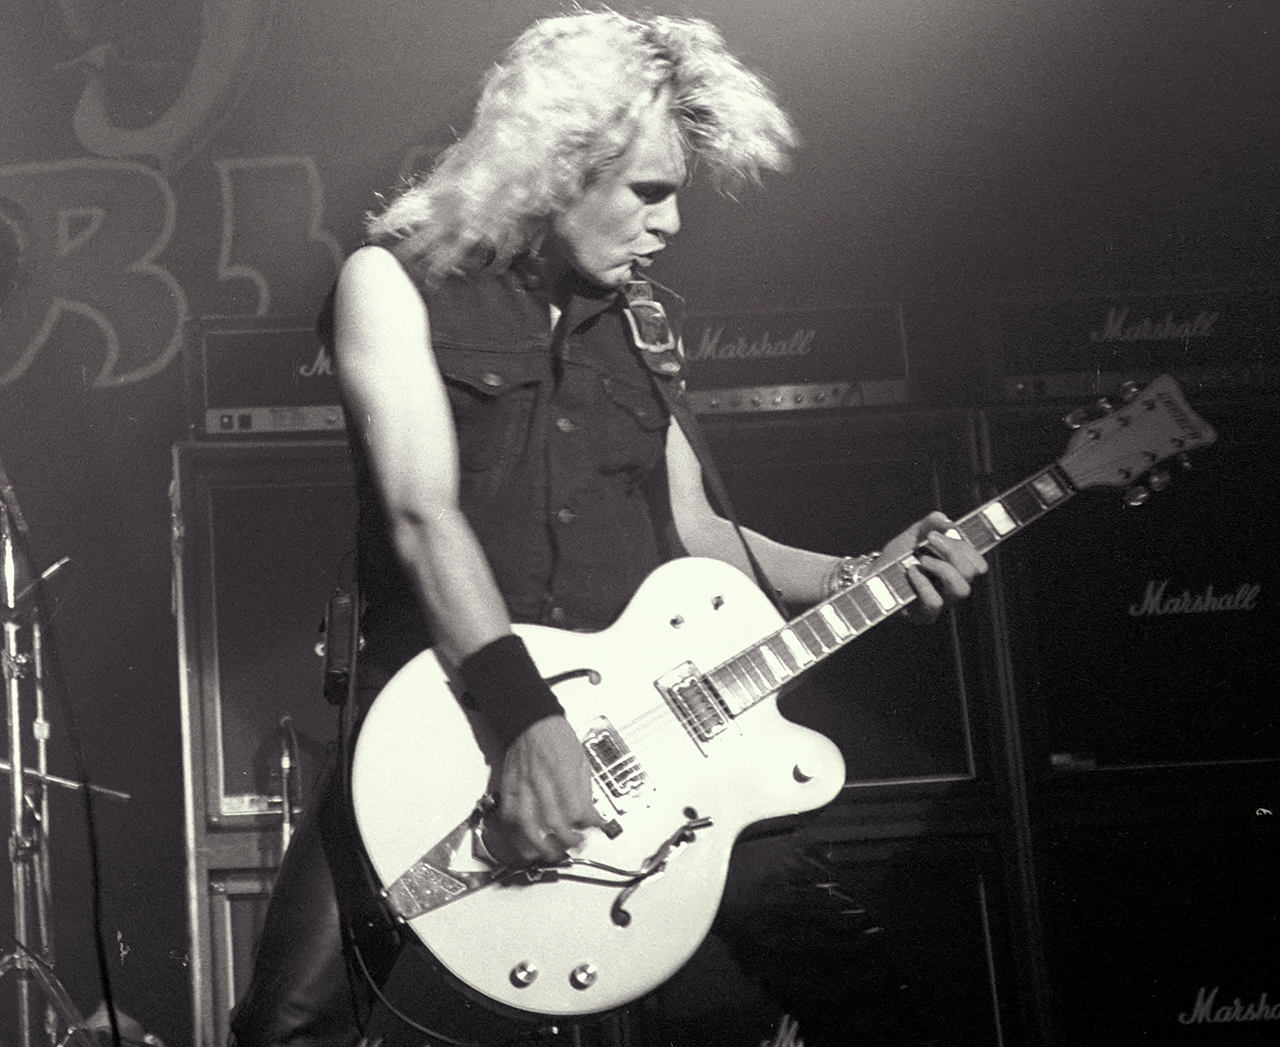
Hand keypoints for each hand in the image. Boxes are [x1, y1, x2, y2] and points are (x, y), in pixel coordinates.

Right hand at [486, 715, 607, 864]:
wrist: (532, 721)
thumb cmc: (557, 738)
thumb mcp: (582, 761)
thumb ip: (586, 793)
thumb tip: (592, 818)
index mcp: (562, 773)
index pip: (573, 809)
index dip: (583, 826)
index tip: (589, 831)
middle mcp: (540, 781)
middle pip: (550, 821)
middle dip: (562, 842)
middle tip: (571, 847)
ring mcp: (521, 786)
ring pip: (524, 823)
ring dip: (536, 845)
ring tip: (545, 854)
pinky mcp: (508, 788)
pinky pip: (507, 816)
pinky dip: (514, 833)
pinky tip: (522, 841)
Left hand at [880, 510, 986, 623]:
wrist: (873, 574)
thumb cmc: (896, 557)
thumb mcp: (913, 536)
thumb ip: (928, 525)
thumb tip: (944, 519)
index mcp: (955, 569)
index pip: (978, 564)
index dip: (969, 549)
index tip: (949, 532)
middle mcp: (952, 587)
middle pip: (972, 573)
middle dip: (953, 551)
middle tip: (932, 539)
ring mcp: (941, 602)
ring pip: (960, 589)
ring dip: (943, 568)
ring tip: (922, 558)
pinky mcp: (924, 615)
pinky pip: (935, 601)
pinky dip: (923, 583)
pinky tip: (911, 571)